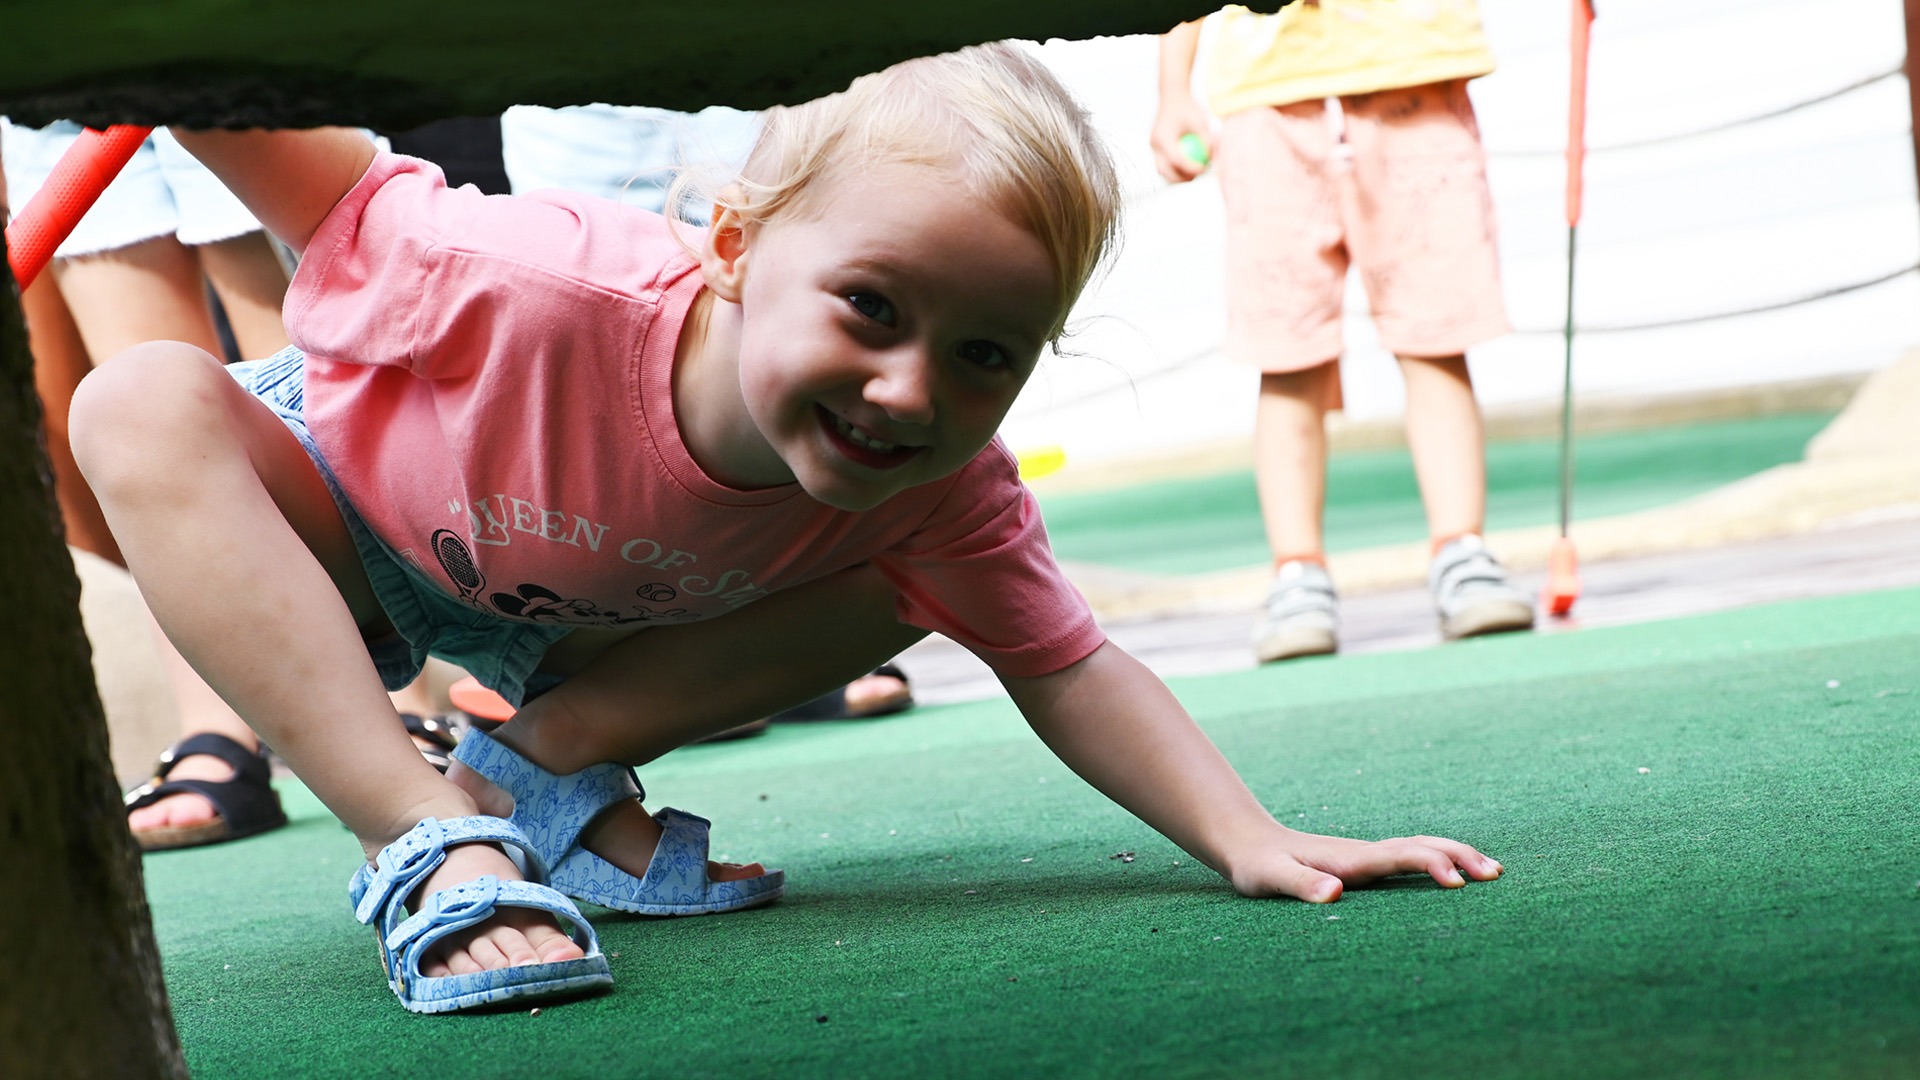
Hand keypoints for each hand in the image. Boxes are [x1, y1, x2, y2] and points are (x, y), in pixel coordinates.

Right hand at [1150, 95, 1213, 183]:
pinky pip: (1164, 163)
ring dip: (1177, 175)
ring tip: (1194, 172)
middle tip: (1198, 176)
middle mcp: (1154, 144)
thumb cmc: (1188, 108)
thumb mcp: (1201, 121)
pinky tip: (1189, 166)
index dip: (1191, 168)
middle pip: (1165, 170)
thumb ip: (1207, 140)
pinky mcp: (1155, 147)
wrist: (1172, 97)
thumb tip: (1214, 160)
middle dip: (1181, 178)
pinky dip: (1175, 167)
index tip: (1205, 169)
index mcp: (1163, 137)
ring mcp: (1152, 147)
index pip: (1176, 160)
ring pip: (1162, 170)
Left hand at [1227, 828, 1502, 902]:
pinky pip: (1411, 858)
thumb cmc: (1259, 865)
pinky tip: (1453, 874)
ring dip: (1456, 855)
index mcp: (1350, 859)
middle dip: (1459, 855)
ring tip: (1491, 871)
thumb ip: (1301, 885)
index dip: (1430, 865)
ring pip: (1420, 848)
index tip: (1458, 882)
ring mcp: (1368, 856)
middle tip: (1495, 874)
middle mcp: (1365, 853)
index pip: (1399, 856)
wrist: (1250, 843)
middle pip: (1421, 846)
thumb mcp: (1271, 878)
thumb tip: (1336, 891)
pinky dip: (1439, 860)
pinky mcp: (1365, 863)